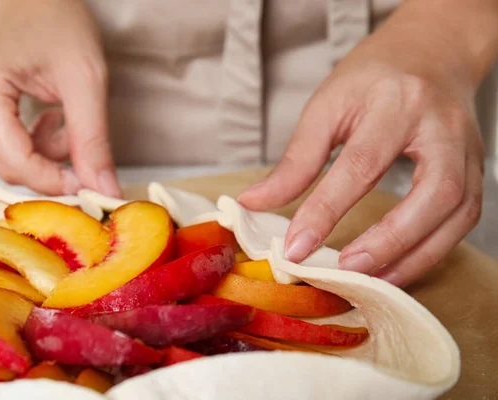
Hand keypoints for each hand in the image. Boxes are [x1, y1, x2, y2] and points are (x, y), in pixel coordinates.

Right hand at [0, 0, 120, 196]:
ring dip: (44, 154)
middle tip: (83, 146)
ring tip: (63, 117)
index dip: (55, 181)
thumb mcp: (86, 79)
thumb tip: (104, 190)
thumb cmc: (57, 21)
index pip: (14, 162)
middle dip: (52, 166)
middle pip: (7, 166)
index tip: (89, 185)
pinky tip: (45, 116)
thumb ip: (93, 140)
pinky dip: (31, 144)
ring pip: (5, 161)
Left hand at [238, 0, 497, 286]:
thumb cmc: (373, 78)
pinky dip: (430, 251)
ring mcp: (467, 149)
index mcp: (397, 103)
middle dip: (389, 240)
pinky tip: (396, 267)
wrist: (430, 53)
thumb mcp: (326, 106)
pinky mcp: (476, 169)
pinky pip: (463, 220)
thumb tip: (255, 203)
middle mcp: (442, 127)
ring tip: (370, 282)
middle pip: (432, 193)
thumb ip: (296, 159)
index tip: (295, 248)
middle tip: (345, 270)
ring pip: (457, 213)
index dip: (326, 210)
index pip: (361, 165)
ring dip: (414, 257)